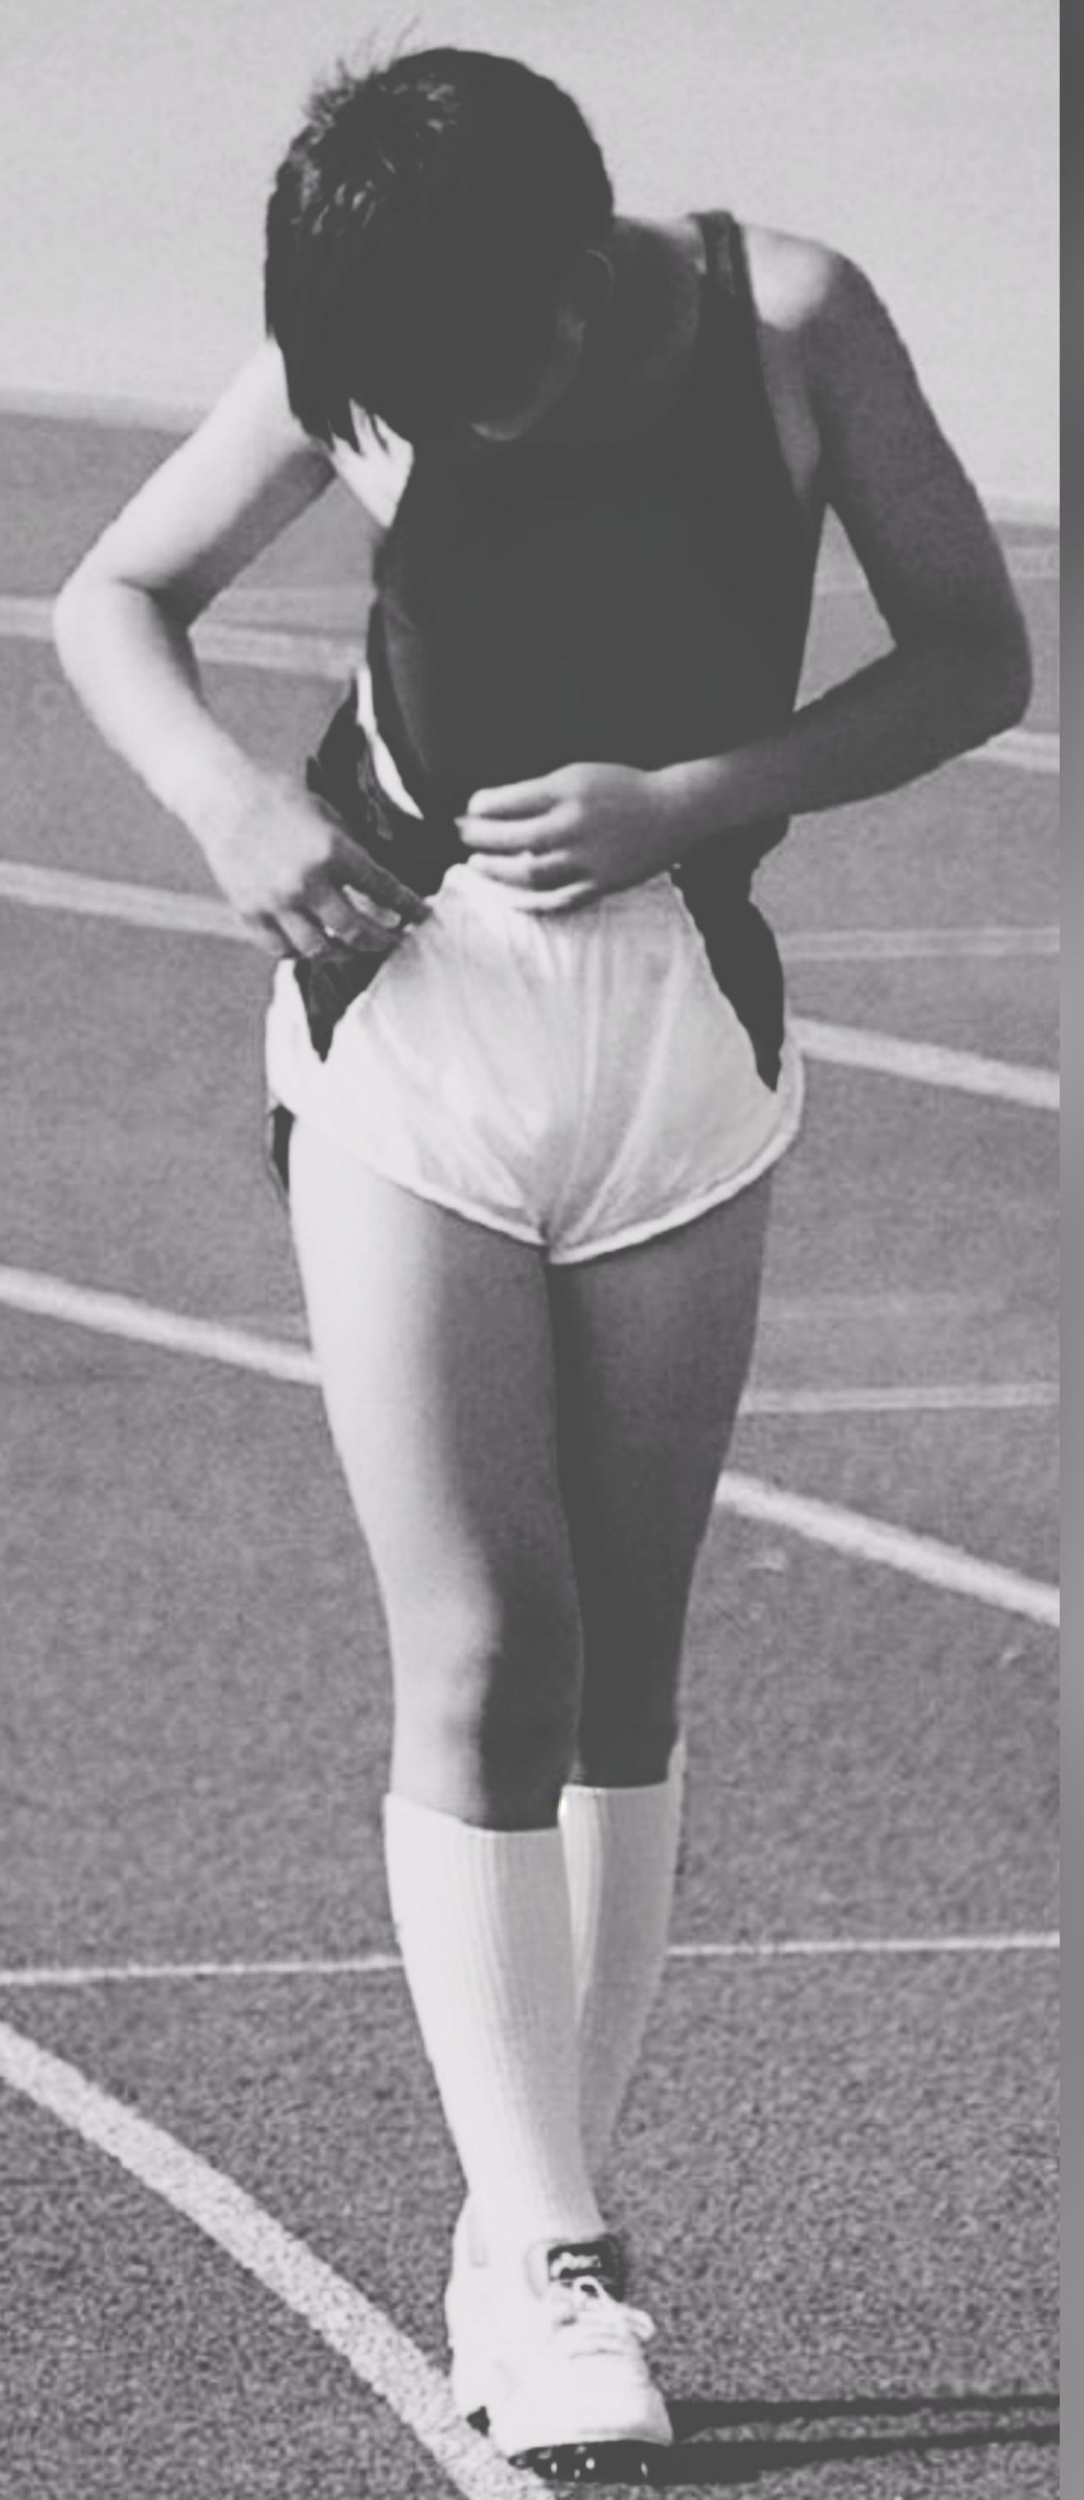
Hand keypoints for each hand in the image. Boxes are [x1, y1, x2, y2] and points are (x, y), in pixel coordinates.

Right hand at [199, 767, 428, 958]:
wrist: (220, 795)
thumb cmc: (278, 797)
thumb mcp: (327, 814)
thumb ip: (354, 850)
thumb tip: (382, 886)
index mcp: (332, 851)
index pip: (385, 889)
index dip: (409, 906)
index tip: (422, 916)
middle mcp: (306, 882)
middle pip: (356, 931)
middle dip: (383, 940)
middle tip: (394, 940)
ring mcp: (275, 902)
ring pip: (318, 949)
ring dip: (343, 952)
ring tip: (353, 946)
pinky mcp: (249, 912)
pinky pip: (282, 949)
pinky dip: (301, 950)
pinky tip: (313, 943)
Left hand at [457, 763, 676, 906]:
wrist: (673, 811)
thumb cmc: (623, 787)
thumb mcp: (581, 774)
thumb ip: (542, 791)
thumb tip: (494, 806)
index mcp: (570, 789)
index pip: (512, 800)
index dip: (483, 806)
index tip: (470, 808)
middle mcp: (576, 824)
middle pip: (514, 838)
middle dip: (481, 837)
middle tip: (462, 834)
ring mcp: (589, 858)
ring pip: (530, 872)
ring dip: (497, 870)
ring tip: (476, 864)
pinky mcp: (601, 882)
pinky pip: (558, 898)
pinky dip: (530, 900)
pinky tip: (511, 896)